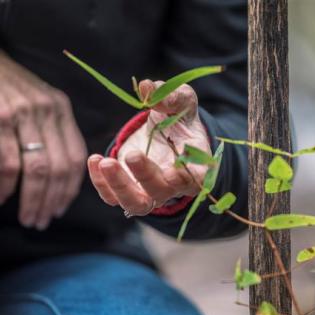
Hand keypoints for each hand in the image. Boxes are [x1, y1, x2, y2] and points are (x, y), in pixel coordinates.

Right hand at [0, 51, 86, 229]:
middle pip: (60, 168)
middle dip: (52, 201)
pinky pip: (9, 163)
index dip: (70, 189)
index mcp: (61, 109)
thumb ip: (51, 132)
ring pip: (38, 170)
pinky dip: (6, 187)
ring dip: (33, 200)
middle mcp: (47, 110)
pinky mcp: (0, 117)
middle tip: (41, 221)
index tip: (60, 208)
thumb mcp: (37, 103)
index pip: (76, 158)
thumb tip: (56, 178)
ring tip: (28, 218)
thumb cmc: (5, 87)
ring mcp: (23, 113)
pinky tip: (3, 199)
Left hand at [88, 80, 210, 215]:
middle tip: (132, 154)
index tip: (174, 170)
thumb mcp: (182, 101)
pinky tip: (95, 159)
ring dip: (120, 187)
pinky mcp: (127, 189)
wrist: (165, 134)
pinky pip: (113, 197)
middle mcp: (173, 185)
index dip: (187, 179)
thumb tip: (148, 88)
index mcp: (194, 165)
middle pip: (162, 192)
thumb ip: (172, 96)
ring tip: (105, 162)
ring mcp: (149, 191)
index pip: (196, 179)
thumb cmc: (179, 118)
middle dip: (146, 176)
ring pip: (136, 204)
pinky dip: (101, 183)